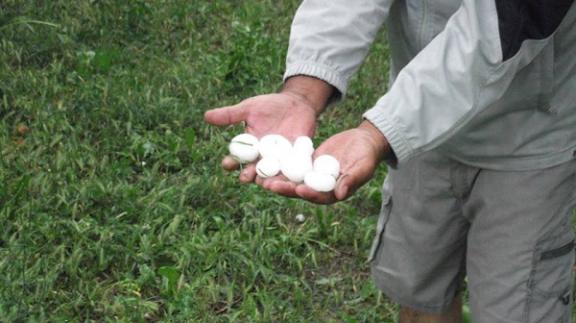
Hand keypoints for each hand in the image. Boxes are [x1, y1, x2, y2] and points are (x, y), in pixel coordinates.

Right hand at [204, 76, 333, 183]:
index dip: (231, 162)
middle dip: (248, 175)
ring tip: (265, 184)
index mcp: (249, 148)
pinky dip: (290, 177)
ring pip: (272, 175)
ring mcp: (279, 161)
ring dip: (268, 181)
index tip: (227, 163)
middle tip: (245, 177)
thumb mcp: (249, 108)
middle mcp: (262, 158)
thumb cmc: (270, 105)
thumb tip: (206, 116)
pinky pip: (293, 172)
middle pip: (253, 171)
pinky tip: (289, 181)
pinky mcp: (297, 161)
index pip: (237, 158)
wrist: (297, 103)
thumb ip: (230, 114)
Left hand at [260, 120, 389, 203]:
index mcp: (334, 193)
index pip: (319, 197)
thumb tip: (340, 194)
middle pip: (300, 190)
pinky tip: (267, 162)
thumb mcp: (362, 167)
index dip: (308, 194)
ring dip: (278, 179)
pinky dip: (280, 165)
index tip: (298, 189)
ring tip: (261, 177)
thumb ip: (351, 180)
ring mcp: (312, 176)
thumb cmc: (366, 156)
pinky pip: (292, 166)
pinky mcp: (307, 164)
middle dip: (285, 188)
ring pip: (293, 180)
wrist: (363, 141)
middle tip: (269, 185)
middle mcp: (320, 188)